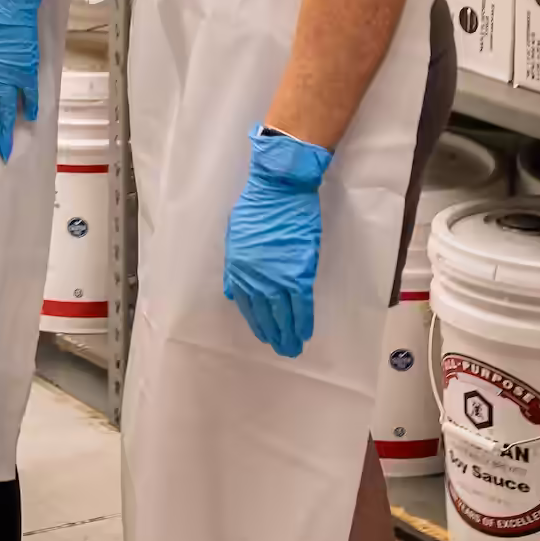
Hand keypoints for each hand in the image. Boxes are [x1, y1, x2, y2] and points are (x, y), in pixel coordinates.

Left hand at [224, 126, 331, 357]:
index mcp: (238, 269)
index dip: (257, 322)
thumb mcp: (234, 236)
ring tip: (292, 348)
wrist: (279, 191)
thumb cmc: (256, 207)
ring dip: (289, 333)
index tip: (264, 334)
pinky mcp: (299, 273)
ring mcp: (277, 278)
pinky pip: (301, 305)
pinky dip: (303, 321)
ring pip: (283, 314)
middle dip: (273, 334)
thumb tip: (234, 292)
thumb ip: (235, 267)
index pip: (247, 305)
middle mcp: (255, 279)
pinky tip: (305, 333)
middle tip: (281, 349)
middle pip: (265, 313)